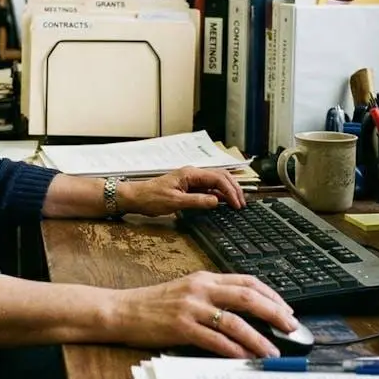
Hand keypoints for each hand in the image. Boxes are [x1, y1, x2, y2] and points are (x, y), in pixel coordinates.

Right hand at [105, 271, 296, 357]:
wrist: (123, 310)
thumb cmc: (154, 303)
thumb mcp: (186, 290)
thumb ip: (213, 295)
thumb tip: (243, 311)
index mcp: (204, 278)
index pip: (246, 281)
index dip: (271, 295)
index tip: (286, 309)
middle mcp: (200, 289)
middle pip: (248, 297)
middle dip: (274, 313)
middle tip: (291, 326)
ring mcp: (191, 307)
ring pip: (235, 321)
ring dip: (258, 338)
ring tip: (272, 351)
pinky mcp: (181, 327)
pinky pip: (214, 339)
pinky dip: (233, 349)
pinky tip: (244, 357)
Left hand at [118, 166, 244, 216]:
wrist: (136, 197)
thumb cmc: (151, 198)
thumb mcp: (175, 202)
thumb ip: (197, 201)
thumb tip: (217, 201)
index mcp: (191, 174)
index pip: (218, 179)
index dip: (230, 191)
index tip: (238, 204)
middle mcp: (193, 174)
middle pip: (221, 177)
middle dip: (234, 189)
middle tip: (242, 203)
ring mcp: (191, 179)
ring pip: (216, 181)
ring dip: (228, 191)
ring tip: (237, 203)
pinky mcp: (188, 186)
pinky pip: (208, 187)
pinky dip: (219, 194)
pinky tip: (223, 202)